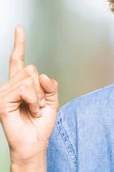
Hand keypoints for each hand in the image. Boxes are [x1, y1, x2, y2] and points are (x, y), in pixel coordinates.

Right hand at [0, 26, 58, 166]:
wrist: (34, 142)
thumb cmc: (40, 124)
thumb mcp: (52, 101)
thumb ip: (50, 85)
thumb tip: (42, 74)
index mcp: (20, 84)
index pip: (18, 60)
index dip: (19, 44)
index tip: (19, 28)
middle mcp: (9, 86)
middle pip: (31, 69)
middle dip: (41, 87)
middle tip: (38, 104)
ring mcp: (3, 93)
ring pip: (29, 79)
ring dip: (38, 97)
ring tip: (33, 109)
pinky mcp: (1, 101)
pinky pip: (24, 90)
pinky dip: (33, 101)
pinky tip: (30, 111)